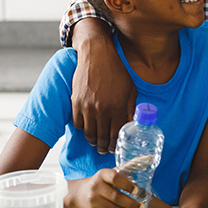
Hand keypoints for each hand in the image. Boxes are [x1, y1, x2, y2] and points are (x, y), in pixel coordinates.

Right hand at [66, 169, 144, 207]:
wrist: (80, 194)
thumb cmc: (103, 181)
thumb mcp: (113, 171)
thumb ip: (131, 165)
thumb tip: (151, 158)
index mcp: (102, 174)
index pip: (115, 178)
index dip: (127, 185)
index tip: (137, 191)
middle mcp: (95, 187)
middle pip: (116, 197)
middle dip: (131, 204)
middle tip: (142, 207)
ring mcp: (93, 201)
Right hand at [70, 18, 135, 153]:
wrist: (97, 56)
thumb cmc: (116, 72)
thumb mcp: (131, 90)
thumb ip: (130, 110)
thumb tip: (131, 126)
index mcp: (118, 107)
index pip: (116, 135)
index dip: (115, 145)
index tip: (114, 149)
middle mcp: (102, 110)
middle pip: (102, 138)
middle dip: (103, 147)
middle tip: (104, 150)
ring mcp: (88, 107)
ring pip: (89, 134)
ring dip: (92, 142)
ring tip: (95, 143)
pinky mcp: (76, 103)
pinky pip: (78, 123)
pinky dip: (82, 129)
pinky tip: (87, 130)